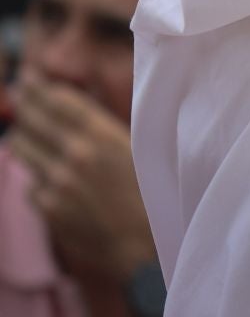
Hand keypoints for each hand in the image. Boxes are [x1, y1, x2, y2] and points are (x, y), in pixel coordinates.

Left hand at [7, 74, 157, 282]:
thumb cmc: (156, 195)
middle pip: (33, 122)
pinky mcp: (48, 209)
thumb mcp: (140, 150)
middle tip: (19, 94)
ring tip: (25, 132)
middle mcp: (73, 156)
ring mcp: (56, 184)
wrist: (147, 248)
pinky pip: (31, 186)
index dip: (39, 87)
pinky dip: (37, 178)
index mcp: (101, 136)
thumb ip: (105, 130)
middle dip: (24, 107)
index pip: (58, 102)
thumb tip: (78, 112)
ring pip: (22, 152)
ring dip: (23, 139)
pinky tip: (48, 178)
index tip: (28, 77)